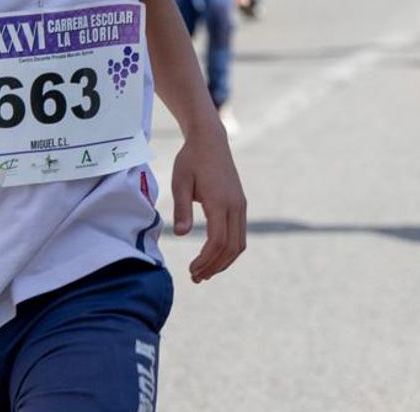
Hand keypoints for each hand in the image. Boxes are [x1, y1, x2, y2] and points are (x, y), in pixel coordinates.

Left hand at [170, 129, 246, 282]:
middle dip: (214, 266)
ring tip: (204, 273)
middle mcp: (235, 206)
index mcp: (219, 201)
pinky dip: (228, 250)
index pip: (217, 241)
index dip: (205, 260)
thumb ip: (181, 208)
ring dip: (223, 262)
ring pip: (239, 244)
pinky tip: (214, 257)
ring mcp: (240, 206)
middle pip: (231, 247)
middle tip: (196, 278)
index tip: (191, 270)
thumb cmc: (190, 160)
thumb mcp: (180, 182)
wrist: (210, 141)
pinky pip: (239, 235)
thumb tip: (179, 234)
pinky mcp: (240, 204)